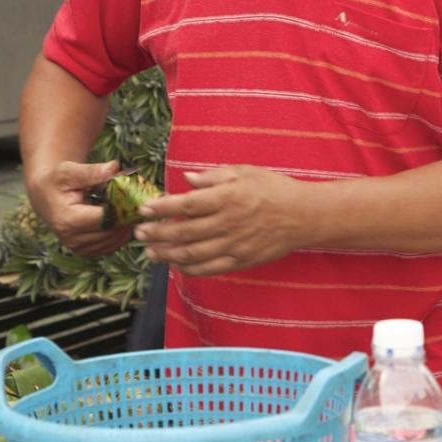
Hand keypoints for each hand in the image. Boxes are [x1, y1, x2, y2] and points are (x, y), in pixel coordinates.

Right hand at [27, 159, 131, 255]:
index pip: (106, 218)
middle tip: (132, 198)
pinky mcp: (86, 252)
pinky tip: (117, 216)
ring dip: (124, 224)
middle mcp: (72, 239)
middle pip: (113, 231)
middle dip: (126, 215)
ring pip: (116, 240)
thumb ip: (91, 171)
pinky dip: (120, 231)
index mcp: (67, 220)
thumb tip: (113, 167)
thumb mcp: (69, 172)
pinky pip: (113, 245)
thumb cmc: (57, 181)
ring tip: (122, 206)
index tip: (131, 194)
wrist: (44, 196)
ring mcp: (79, 248)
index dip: (122, 206)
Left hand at [134, 165, 309, 275]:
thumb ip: (214, 177)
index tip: (144, 209)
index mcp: (227, 198)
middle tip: (138, 233)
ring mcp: (234, 245)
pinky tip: (176, 264)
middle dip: (157, 233)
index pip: (187, 204)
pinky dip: (189, 269)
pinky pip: (209, 269)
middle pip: (184, 232)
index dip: (162, 208)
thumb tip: (187, 179)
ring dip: (167, 254)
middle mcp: (228, 223)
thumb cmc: (273, 189)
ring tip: (150, 252)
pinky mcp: (241, 261)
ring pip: (192, 254)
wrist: (303, 216)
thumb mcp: (245, 172)